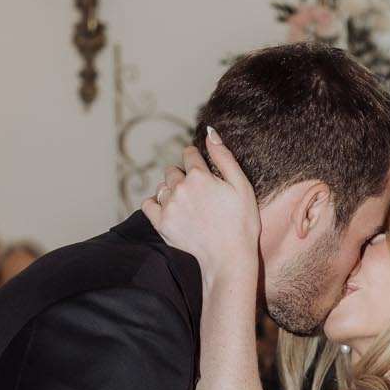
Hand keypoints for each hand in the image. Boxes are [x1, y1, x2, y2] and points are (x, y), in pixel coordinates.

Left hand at [142, 129, 259, 286]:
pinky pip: (148, 204)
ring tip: (188, 207)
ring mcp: (169, 206)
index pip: (189, 154)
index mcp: (200, 175)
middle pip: (173, 170)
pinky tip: (171, 211)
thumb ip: (224, 157)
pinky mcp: (161, 223)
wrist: (229, 257)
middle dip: (184, 177)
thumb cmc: (242, 222)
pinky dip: (156, 204)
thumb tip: (210, 132)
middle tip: (199, 195)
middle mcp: (181, 188)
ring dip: (172, 191)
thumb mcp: (241, 185)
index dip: (197, 161)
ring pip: (162, 186)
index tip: (205, 174)